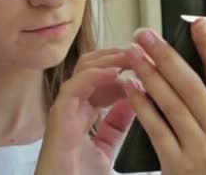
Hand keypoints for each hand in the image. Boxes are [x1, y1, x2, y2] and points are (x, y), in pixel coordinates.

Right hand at [35, 48, 136, 174]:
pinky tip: (116, 73)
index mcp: (82, 114)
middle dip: (118, 56)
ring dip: (110, 60)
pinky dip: (95, 76)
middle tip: (143, 53)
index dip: (124, 67)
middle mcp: (72, 107)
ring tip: (133, 56)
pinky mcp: (58, 119)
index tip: (147, 63)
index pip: (102, 78)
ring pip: (83, 70)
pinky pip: (74, 87)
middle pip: (92, 67)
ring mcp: (64, 110)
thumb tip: (131, 105)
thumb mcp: (105, 151)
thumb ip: (115, 128)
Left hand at [123, 18, 205, 174]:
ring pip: (172, 104)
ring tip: (133, 55)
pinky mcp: (178, 162)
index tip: (198, 22)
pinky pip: (156, 128)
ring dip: (149, 76)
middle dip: (165, 56)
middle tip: (144, 35)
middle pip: (191, 85)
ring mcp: (200, 147)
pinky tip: (130, 88)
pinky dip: (142, 106)